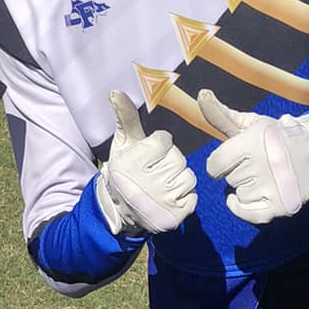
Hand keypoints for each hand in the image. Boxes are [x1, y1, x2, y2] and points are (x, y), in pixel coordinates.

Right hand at [96, 89, 196, 236]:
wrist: (122, 210)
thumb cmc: (126, 170)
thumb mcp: (123, 144)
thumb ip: (125, 117)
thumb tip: (115, 91)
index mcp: (130, 163)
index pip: (164, 140)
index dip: (157, 147)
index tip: (146, 159)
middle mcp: (144, 184)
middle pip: (178, 159)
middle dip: (169, 163)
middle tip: (153, 174)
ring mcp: (160, 203)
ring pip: (188, 177)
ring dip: (178, 180)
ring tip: (161, 186)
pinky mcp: (173, 217)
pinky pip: (193, 197)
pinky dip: (184, 197)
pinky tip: (168, 199)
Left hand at [198, 89, 308, 223]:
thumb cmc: (278, 136)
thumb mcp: (252, 123)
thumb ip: (222, 114)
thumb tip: (201, 94)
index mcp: (254, 142)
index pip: (215, 164)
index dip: (220, 162)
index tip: (232, 158)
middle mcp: (264, 164)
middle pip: (229, 179)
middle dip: (237, 172)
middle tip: (256, 164)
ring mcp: (275, 187)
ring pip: (239, 195)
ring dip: (245, 189)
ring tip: (263, 177)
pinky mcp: (282, 205)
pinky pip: (248, 214)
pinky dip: (244, 208)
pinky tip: (249, 196)